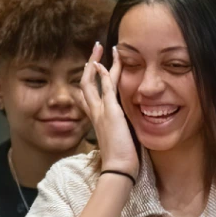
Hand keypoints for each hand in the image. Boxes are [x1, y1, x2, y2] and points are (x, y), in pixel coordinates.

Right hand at [78, 43, 137, 177]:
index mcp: (98, 120)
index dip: (92, 80)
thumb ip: (122, 128)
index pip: (89, 96)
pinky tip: (106, 63)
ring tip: (101, 47)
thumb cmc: (123, 158)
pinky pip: (106, 89)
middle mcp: (96, 113)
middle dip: (90, 65)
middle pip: (86, 84)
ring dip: (97, 63)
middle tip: (95, 50)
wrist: (120, 169)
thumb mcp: (121, 138)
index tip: (97, 68)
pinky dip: (106, 75)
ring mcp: (102, 112)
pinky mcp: (112, 113)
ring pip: (93, 82)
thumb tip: (129, 125)